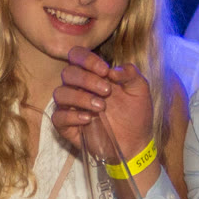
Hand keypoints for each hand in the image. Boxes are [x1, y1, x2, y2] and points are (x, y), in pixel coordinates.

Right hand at [51, 47, 153, 161]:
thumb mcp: (139, 90)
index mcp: (92, 75)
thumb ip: (130, 74)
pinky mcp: (67, 127)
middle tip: (107, 91)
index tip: (104, 70)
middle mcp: (78, 88)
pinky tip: (89, 118)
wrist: (136, 142)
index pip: (77, 56)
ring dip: (80, 97)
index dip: (87, 59)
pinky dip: (72, 116)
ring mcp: (70, 107)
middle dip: (86, 79)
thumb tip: (113, 70)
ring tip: (101, 107)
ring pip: (60, 94)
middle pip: (68, 73)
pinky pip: (58, 117)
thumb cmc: (135, 114)